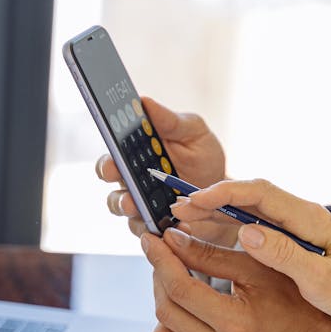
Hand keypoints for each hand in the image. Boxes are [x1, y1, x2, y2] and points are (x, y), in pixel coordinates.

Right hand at [96, 97, 234, 244]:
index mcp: (135, 153)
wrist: (223, 192)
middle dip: (113, 182)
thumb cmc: (203, 156)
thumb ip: (170, 121)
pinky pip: (148, 229)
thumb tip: (144, 101)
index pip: (112, 154)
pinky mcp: (154, 224)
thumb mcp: (193, 133)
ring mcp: (141, 204)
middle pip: (110, 182)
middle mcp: (132, 179)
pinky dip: (158, 229)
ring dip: (129, 207)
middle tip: (122, 184)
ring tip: (140, 208)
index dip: (107, 157)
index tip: (112, 156)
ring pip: (123, 208)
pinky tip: (176, 225)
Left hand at [140, 226, 330, 331]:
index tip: (151, 240)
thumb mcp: (256, 269)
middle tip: (165, 255)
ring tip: (180, 284)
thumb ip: (210, 255)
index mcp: (237, 326)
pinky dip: (177, 328)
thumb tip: (171, 241)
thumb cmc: (295, 302)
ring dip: (165, 305)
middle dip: (160, 277)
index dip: (161, 259)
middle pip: (165, 312)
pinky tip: (193, 309)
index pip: (180, 289)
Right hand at [176, 179, 330, 331]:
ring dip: (215, 213)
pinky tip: (205, 237)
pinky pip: (253, 227)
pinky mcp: (291, 242)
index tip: (195, 201)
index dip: (224, 193)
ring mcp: (296, 228)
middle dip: (211, 200)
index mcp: (311, 219)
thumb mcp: (324, 283)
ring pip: (248, 211)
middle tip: (176, 209)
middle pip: (249, 196)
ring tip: (181, 220)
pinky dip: (227, 229)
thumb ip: (286, 256)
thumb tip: (247, 233)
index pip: (261, 194)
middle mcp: (302, 217)